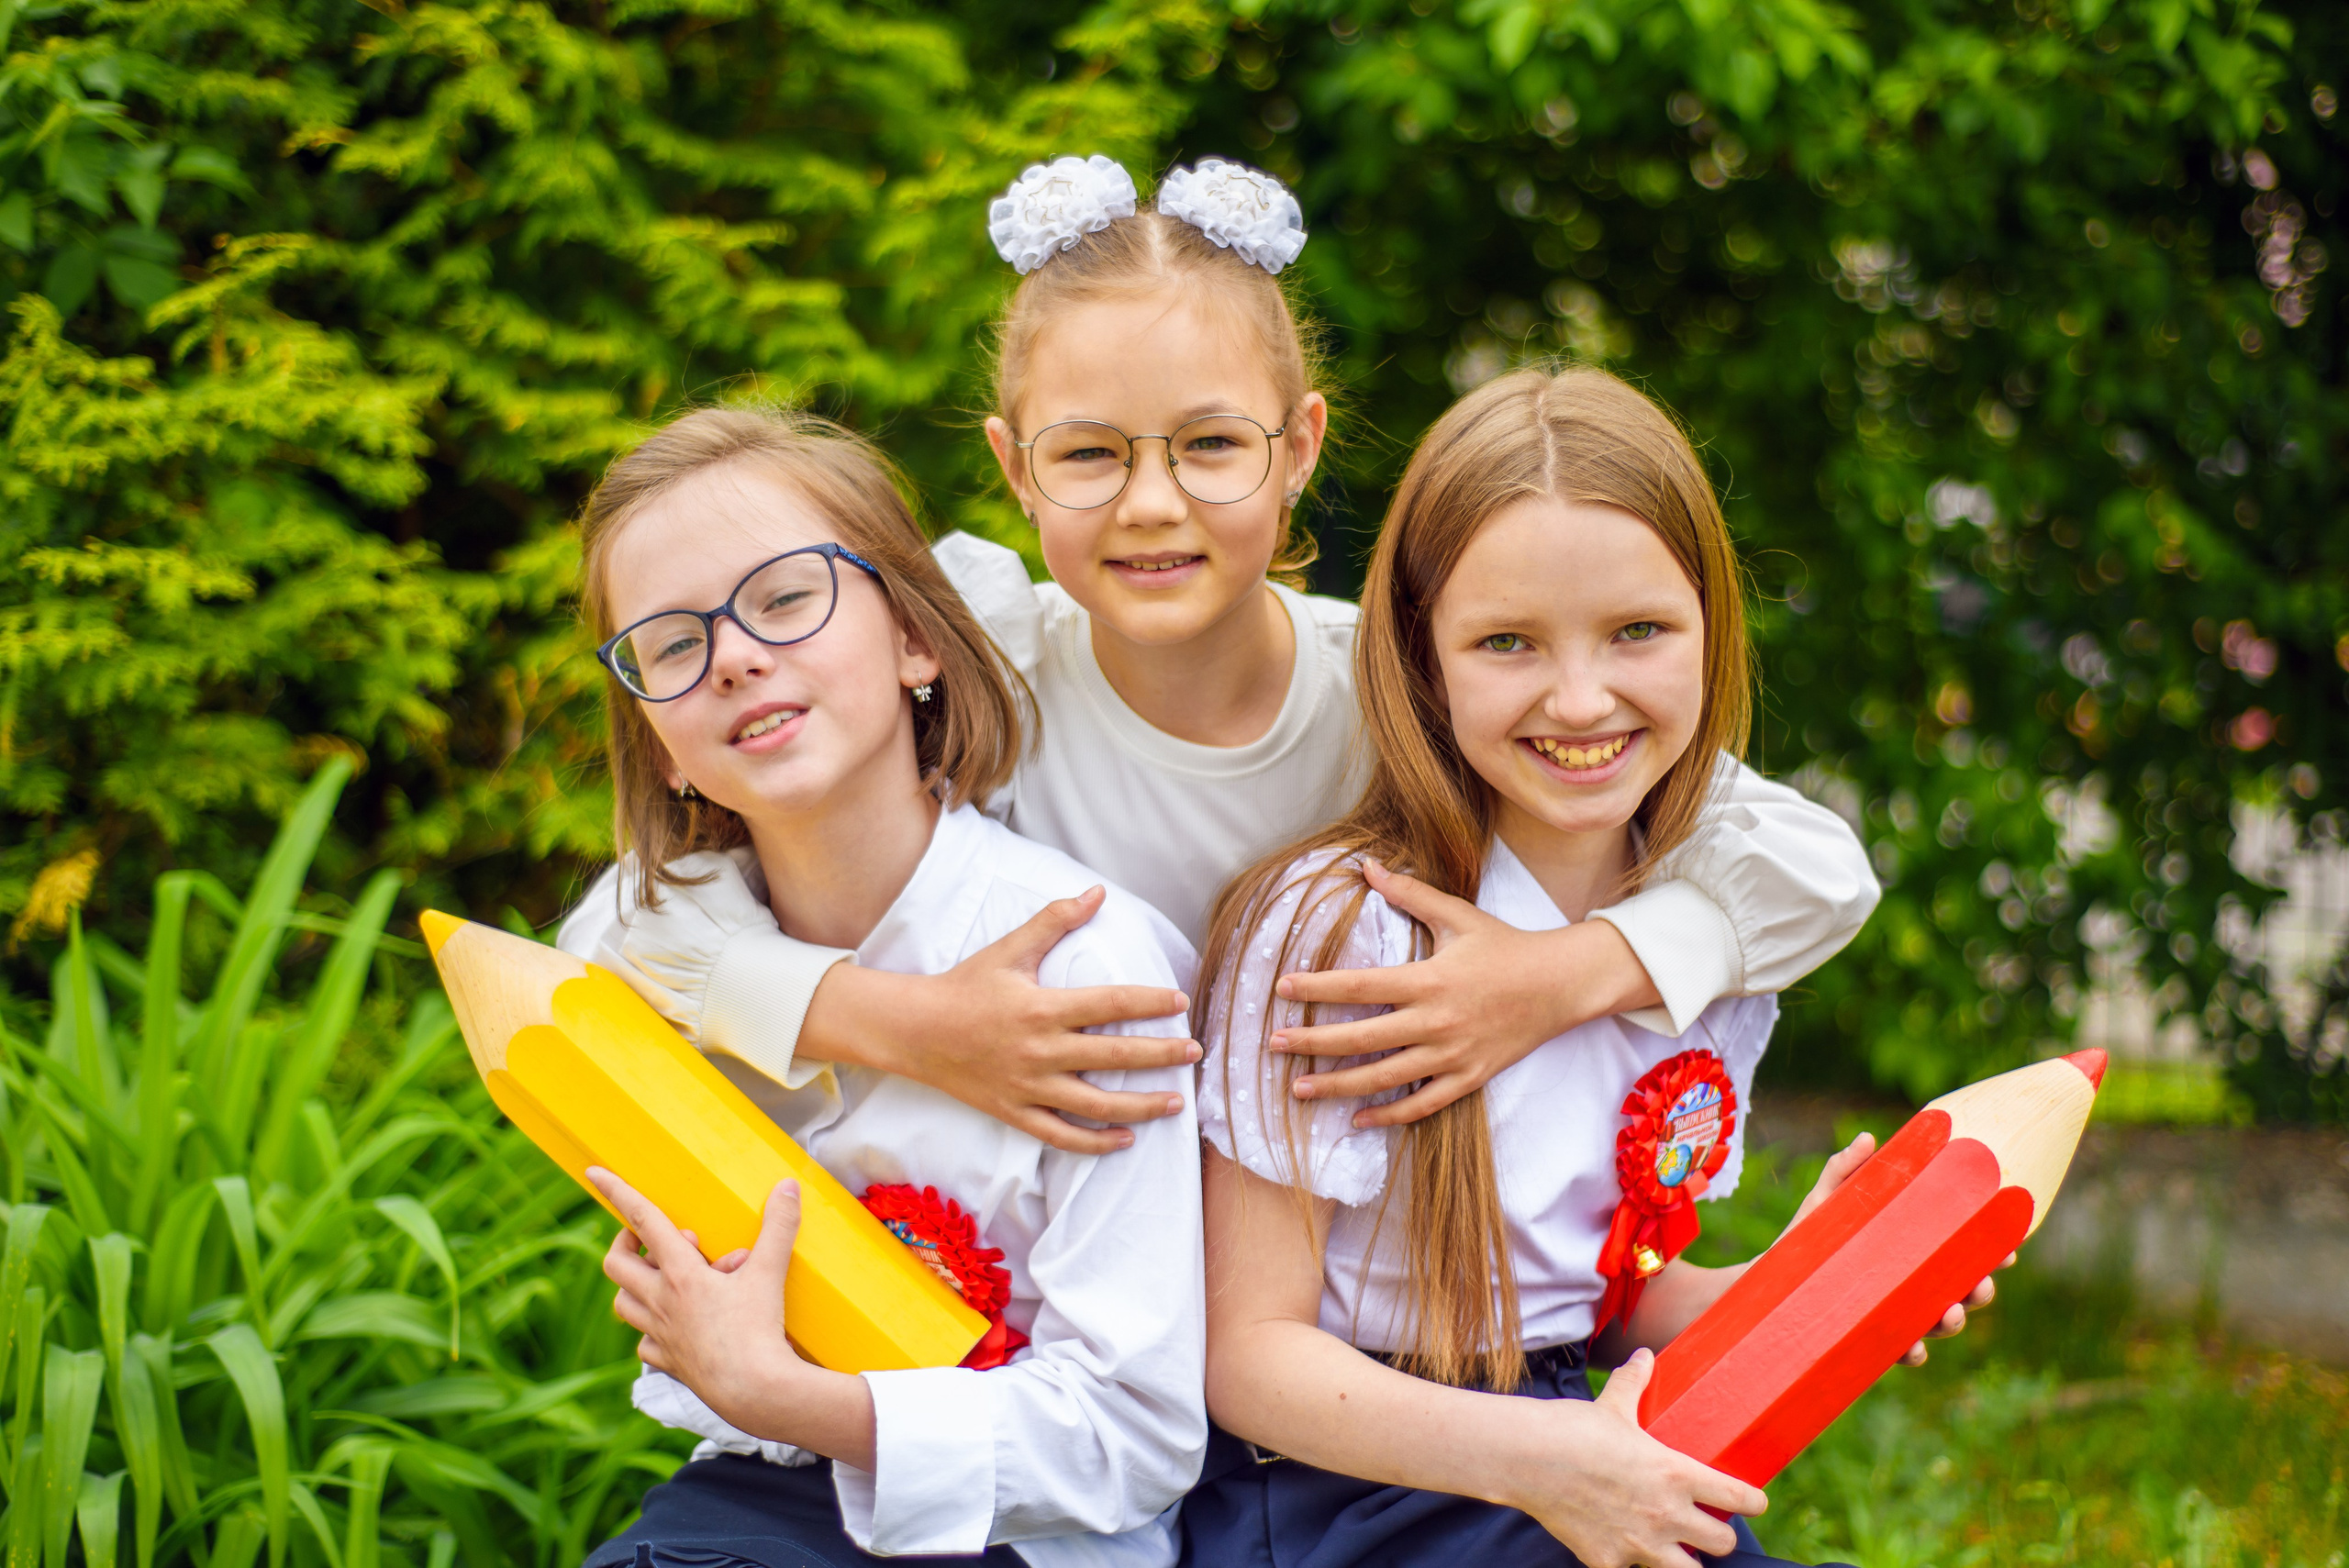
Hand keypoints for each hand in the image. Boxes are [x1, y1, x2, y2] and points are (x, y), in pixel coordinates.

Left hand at [594, 1168, 802, 1429]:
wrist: (754, 1392)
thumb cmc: (760, 1330)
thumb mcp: (771, 1272)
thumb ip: (778, 1226)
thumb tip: (787, 1186)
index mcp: (681, 1274)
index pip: (643, 1220)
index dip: (618, 1192)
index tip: (594, 1172)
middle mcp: (661, 1302)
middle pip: (616, 1265)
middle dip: (623, 1244)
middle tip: (648, 1240)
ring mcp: (660, 1335)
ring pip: (623, 1304)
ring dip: (633, 1286)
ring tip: (659, 1279)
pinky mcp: (668, 1362)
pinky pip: (644, 1344)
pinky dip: (650, 1332)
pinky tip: (672, 1328)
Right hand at [831, 887, 1197, 1154]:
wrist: (915, 1031)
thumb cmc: (966, 985)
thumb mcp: (1010, 948)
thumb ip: (1055, 919)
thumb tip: (1097, 892)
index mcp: (1043, 1008)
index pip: (1111, 1004)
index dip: (1150, 1002)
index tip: (1180, 1002)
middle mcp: (1040, 1051)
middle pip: (1114, 1056)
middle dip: (1161, 1055)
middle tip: (1195, 1051)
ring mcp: (1028, 1087)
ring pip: (1096, 1105)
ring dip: (1141, 1106)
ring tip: (1176, 1102)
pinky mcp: (1015, 1113)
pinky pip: (1062, 1136)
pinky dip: (1096, 1143)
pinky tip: (1126, 1139)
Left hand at [1266, 860, 1659, 1128]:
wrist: (1561, 985)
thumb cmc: (1505, 946)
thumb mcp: (1457, 914)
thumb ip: (1408, 894)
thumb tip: (1367, 866)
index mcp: (1429, 979)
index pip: (1360, 985)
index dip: (1318, 988)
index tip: (1281, 989)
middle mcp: (1436, 1021)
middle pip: (1362, 1038)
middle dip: (1313, 1043)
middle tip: (1274, 1044)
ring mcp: (1452, 1055)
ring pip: (1384, 1078)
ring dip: (1338, 1086)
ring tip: (1299, 1089)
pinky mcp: (1469, 1078)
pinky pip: (1422, 1105)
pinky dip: (1389, 1115)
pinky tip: (1357, 1118)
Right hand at [1507, 1348, 1764, 1567]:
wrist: (1528, 1457)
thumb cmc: (1574, 1428)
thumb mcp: (1612, 1405)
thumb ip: (1634, 1383)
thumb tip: (1644, 1356)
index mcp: (1676, 1474)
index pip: (1739, 1498)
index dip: (1753, 1502)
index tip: (1754, 1501)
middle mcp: (1666, 1514)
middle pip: (1723, 1543)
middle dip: (1719, 1535)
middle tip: (1706, 1524)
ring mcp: (1638, 1544)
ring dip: (1685, 1560)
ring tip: (1676, 1548)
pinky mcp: (1607, 1561)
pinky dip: (1632, 1565)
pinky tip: (1625, 1551)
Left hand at [1782, 1134, 2014, 1366]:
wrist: (1767, 1281)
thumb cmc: (1805, 1238)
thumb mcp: (1824, 1201)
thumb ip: (1843, 1171)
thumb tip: (1868, 1139)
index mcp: (1911, 1249)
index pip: (1960, 1251)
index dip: (1990, 1251)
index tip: (2008, 1248)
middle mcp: (1910, 1285)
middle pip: (1961, 1291)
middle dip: (1980, 1291)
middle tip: (1981, 1285)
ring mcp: (1894, 1313)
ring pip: (1939, 1323)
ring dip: (1952, 1323)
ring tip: (1948, 1315)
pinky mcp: (1871, 1338)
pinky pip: (1901, 1352)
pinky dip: (1912, 1353)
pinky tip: (1914, 1349)